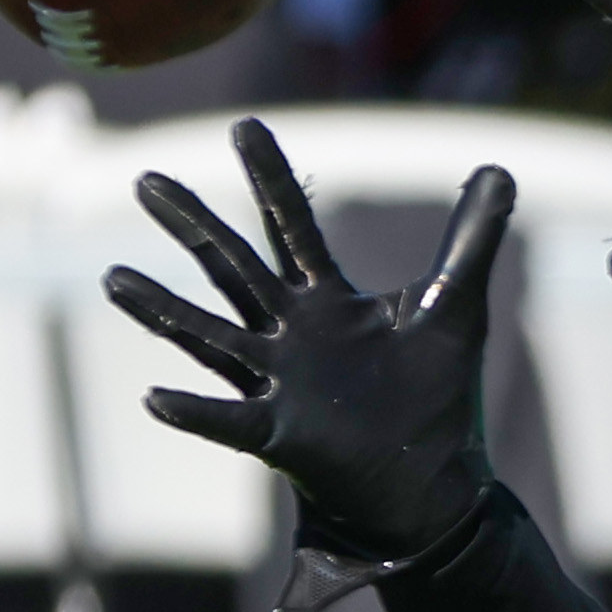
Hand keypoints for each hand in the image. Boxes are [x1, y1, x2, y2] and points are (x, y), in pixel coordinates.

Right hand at [105, 116, 512, 557]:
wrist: (430, 486)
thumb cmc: (434, 396)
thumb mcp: (456, 307)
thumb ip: (471, 241)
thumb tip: (498, 169)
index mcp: (328, 300)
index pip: (292, 226)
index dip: (271, 179)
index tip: (244, 125)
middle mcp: (291, 333)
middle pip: (232, 268)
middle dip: (192, 225)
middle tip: (145, 179)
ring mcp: (278, 383)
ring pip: (208, 337)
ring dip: (161, 311)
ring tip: (112, 276)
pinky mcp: (279, 435)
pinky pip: (227, 421)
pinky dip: (193, 413)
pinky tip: (155, 398)